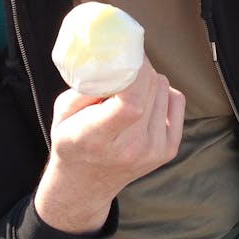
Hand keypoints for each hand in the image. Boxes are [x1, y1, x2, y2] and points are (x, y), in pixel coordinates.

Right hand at [34, 56, 184, 233]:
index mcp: (97, 139)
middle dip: (138, 66)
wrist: (86, 185)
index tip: (124, 52)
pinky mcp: (169, 149)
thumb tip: (112, 58)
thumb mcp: (62, 112)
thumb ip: (85, 86)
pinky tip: (144, 99)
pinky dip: (161, 91)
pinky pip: (176, 99)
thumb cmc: (72, 141)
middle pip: (149, 88)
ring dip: (147, 78)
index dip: (133, 72)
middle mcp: (131, 148)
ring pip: (162, 87)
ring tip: (127, 89)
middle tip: (124, 61)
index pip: (129, 105)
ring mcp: (154, 150)